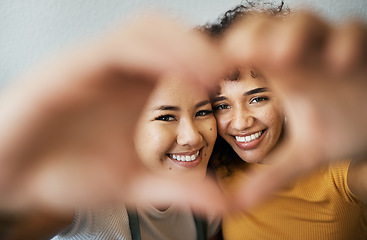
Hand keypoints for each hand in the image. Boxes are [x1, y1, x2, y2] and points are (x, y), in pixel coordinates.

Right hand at [0, 14, 226, 213]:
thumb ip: (180, 188)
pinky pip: (118, 48)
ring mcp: (99, 63)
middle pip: (174, 36)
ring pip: (148, 30)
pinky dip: (151, 55)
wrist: (13, 175)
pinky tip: (176, 76)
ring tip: (215, 73)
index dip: (221, 70)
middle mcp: (123, 71)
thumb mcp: (136, 184)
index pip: (187, 61)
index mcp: (141, 91)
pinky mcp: (74, 66)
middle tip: (239, 75)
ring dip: (186, 46)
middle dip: (209, 51)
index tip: (249, 88)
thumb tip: (228, 202)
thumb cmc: (71, 173)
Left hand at [221, 12, 366, 207]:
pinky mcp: (363, 50)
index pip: (241, 48)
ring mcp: (329, 48)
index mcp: (278, 76)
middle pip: (263, 25)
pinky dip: (344, 41)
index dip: (223, 55)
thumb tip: (233, 206)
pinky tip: (339, 64)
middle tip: (245, 59)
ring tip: (282, 60)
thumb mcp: (302, 156)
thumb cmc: (341, 129)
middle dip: (252, 37)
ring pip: (303, 19)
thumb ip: (269, 177)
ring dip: (289, 33)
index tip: (213, 78)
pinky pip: (352, 32)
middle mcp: (299, 56)